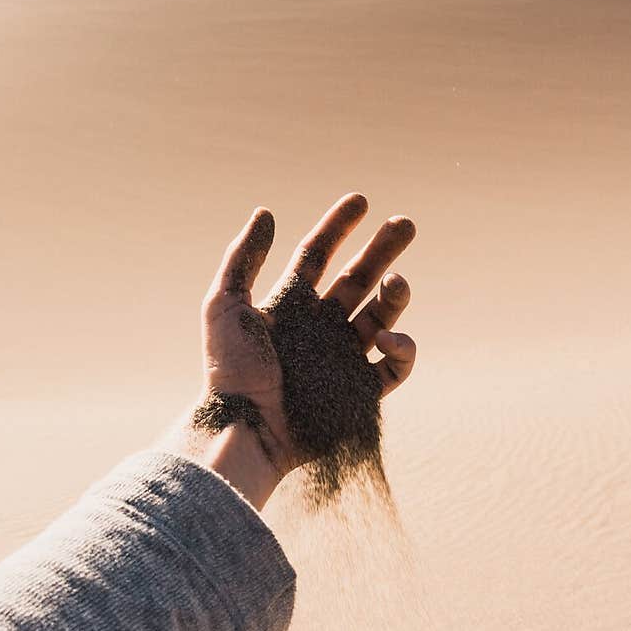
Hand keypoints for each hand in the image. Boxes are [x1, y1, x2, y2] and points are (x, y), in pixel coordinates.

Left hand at [191, 193, 415, 506]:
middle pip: (358, 278)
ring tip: (397, 281)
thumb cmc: (229, 370)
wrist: (243, 430)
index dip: (339, 226)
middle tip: (406, 224)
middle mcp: (318, 327)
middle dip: (384, 249)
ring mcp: (341, 358)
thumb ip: (243, 257)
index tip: (362, 200)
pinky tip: (389, 337)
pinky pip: (394, 366)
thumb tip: (266, 211)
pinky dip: (402, 349)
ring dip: (395, 293)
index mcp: (288, 304)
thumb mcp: (224, 305)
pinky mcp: (359, 392)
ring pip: (381, 315)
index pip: (318, 255)